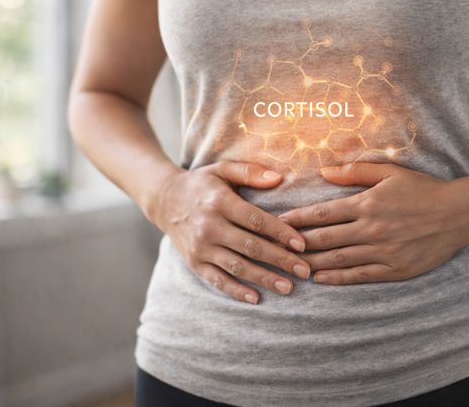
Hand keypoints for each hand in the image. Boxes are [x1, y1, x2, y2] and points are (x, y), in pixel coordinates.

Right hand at [145, 161, 310, 303]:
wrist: (164, 200)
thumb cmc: (201, 184)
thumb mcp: (222, 169)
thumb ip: (250, 172)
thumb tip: (278, 179)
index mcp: (219, 202)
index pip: (256, 221)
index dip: (281, 233)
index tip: (302, 244)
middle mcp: (209, 226)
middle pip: (251, 247)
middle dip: (280, 260)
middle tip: (305, 270)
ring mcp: (200, 247)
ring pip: (237, 267)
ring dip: (264, 279)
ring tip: (288, 287)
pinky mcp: (194, 262)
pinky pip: (217, 280)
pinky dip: (235, 291)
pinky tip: (255, 298)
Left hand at [277, 162, 468, 284]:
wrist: (459, 213)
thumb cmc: (423, 189)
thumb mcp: (390, 172)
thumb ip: (355, 171)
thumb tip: (323, 172)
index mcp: (367, 203)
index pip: (323, 213)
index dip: (297, 219)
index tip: (278, 222)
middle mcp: (371, 229)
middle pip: (325, 239)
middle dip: (297, 244)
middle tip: (275, 248)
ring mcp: (383, 252)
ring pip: (339, 260)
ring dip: (313, 263)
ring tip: (291, 266)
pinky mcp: (395, 269)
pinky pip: (360, 276)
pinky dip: (338, 278)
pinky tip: (321, 279)